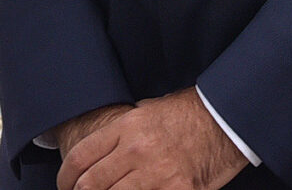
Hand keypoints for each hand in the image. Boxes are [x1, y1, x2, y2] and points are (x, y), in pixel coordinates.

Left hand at [56, 89, 245, 189]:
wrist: (227, 120)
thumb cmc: (189, 114)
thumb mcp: (150, 109)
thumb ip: (123, 130)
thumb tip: (101, 150)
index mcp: (128, 125)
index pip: (79, 157)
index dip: (64, 178)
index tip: (64, 186)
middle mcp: (137, 149)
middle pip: (90, 185)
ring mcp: (156, 173)